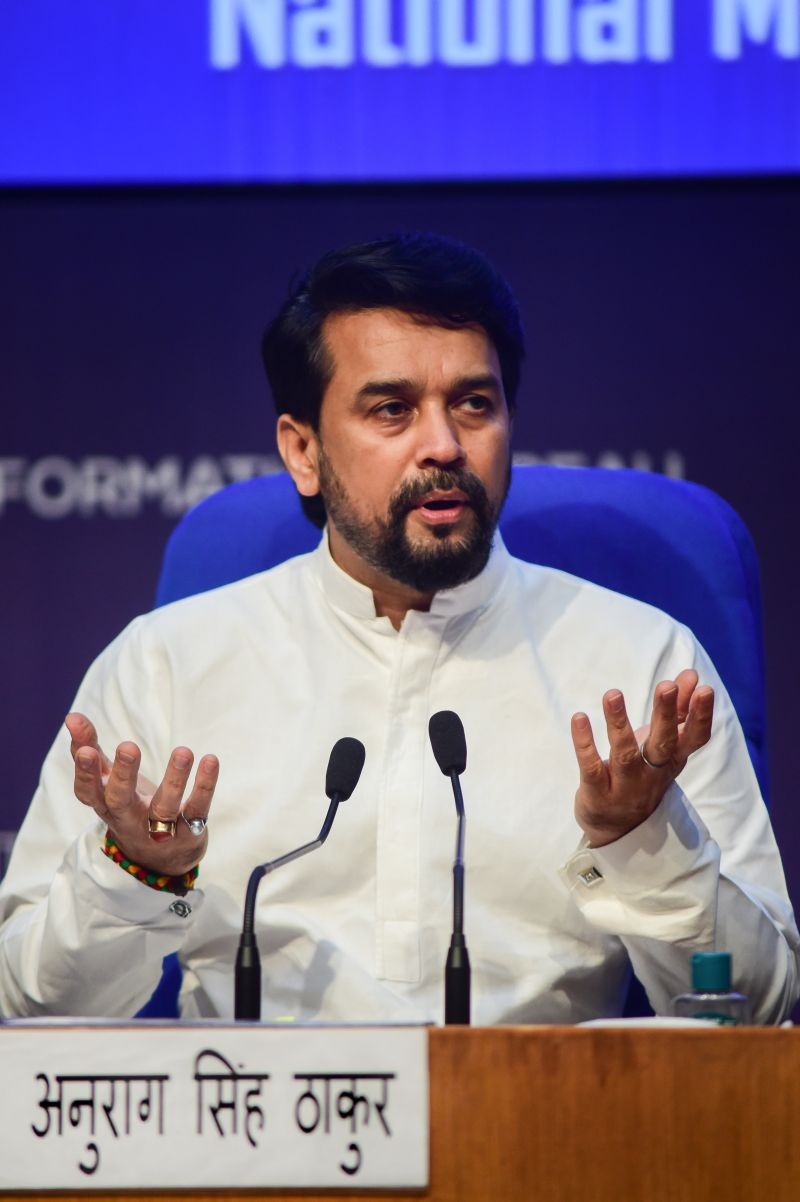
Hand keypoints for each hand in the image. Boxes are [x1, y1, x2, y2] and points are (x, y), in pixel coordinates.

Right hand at [65, 712, 219, 875]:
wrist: (161, 860)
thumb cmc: (129, 807)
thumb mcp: (107, 782)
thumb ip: (89, 749)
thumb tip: (72, 716)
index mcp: (106, 805)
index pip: (88, 792)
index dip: (85, 774)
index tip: (86, 750)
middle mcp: (130, 819)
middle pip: (121, 800)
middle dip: (123, 775)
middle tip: (127, 746)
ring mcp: (159, 830)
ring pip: (164, 808)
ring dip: (174, 779)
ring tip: (183, 751)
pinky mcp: (189, 832)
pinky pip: (197, 810)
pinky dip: (204, 786)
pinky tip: (210, 760)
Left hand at [570, 668, 713, 847]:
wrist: (619, 830)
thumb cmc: (644, 774)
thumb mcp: (663, 745)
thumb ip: (677, 709)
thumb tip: (691, 674)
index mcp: (672, 760)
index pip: (693, 738)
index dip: (700, 716)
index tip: (704, 688)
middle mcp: (653, 774)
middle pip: (663, 743)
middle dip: (665, 714)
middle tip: (667, 685)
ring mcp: (626, 786)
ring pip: (625, 754)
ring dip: (619, 723)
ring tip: (612, 693)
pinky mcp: (597, 793)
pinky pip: (591, 767)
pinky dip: (585, 743)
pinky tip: (579, 718)